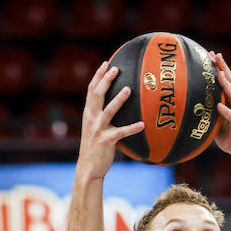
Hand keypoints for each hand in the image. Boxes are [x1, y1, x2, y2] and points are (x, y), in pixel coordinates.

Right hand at [76, 61, 144, 180]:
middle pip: (97, 95)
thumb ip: (102, 115)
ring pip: (108, 110)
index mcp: (88, 113)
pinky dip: (132, 128)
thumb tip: (116, 104)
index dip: (98, 75)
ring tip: (129, 89)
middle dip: (106, 80)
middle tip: (116, 69)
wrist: (88, 168)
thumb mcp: (96, 128)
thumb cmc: (95, 147)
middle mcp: (91, 119)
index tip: (106, 63)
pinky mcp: (105, 141)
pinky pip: (120, 133)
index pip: (91, 90)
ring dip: (118, 99)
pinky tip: (142, 124)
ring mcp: (97, 130)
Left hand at [209, 52, 230, 164]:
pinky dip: (225, 111)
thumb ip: (209, 114)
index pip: (226, 81)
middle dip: (223, 68)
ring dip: (226, 85)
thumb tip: (193, 109)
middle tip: (215, 55)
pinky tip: (219, 105)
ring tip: (219, 74)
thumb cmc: (230, 139)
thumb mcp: (216, 124)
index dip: (219, 67)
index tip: (211, 55)